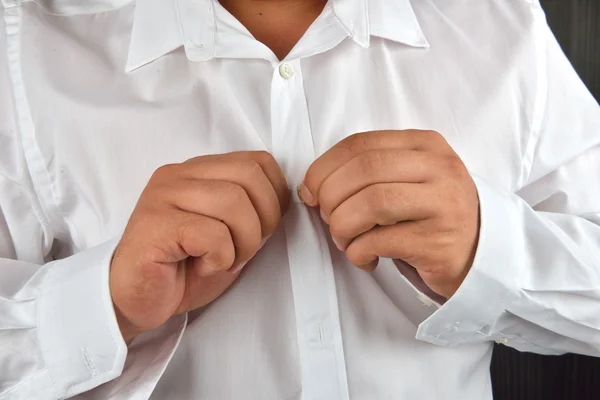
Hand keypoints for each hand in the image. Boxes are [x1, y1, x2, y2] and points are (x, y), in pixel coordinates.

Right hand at [110, 151, 288, 340]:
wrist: (136, 300)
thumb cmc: (184, 268)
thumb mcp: (230, 234)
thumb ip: (252, 211)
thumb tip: (287, 200)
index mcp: (199, 170)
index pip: (258, 161)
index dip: (276, 197)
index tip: (265, 229)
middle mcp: (178, 174)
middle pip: (250, 176)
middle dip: (264, 220)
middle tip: (245, 250)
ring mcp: (163, 195)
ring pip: (234, 201)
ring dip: (243, 243)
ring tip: (223, 260)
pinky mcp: (155, 223)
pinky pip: (212, 233)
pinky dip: (220, 257)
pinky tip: (201, 266)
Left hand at [300, 130, 479, 297]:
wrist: (479, 252)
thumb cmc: (429, 213)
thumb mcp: (407, 178)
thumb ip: (366, 172)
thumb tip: (310, 187)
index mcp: (425, 145)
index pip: (360, 144)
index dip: (324, 167)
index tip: (309, 191)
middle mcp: (439, 168)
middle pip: (364, 170)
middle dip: (330, 196)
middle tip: (327, 217)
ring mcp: (442, 204)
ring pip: (371, 203)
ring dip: (342, 225)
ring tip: (344, 239)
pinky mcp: (438, 242)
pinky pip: (379, 242)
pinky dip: (357, 252)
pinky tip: (364, 258)